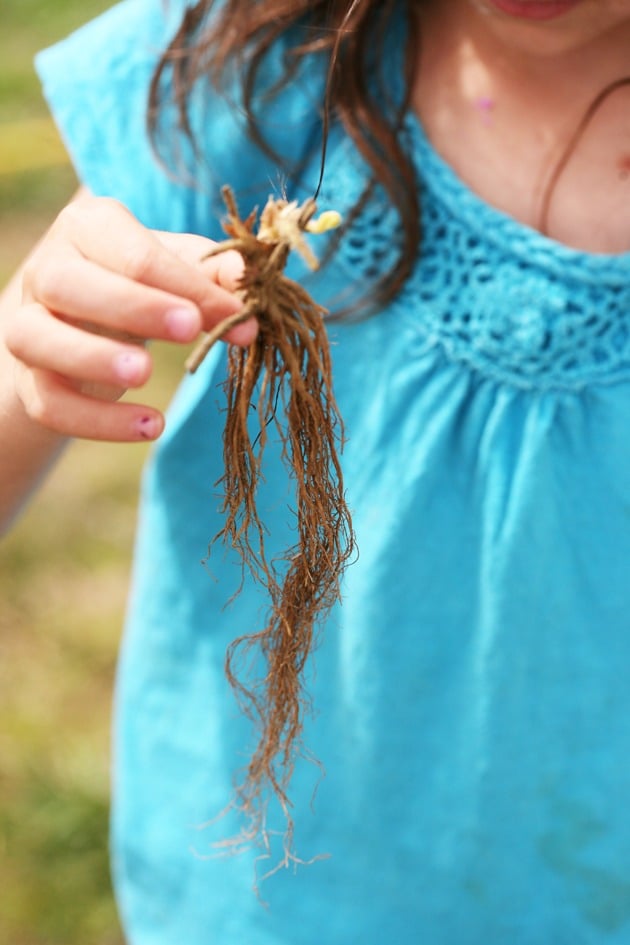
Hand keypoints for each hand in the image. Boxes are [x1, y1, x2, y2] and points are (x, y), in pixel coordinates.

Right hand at [4, 192, 254, 441]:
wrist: (79, 320)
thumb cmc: (139, 283)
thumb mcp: (178, 267)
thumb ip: (214, 271)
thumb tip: (249, 276)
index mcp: (88, 229)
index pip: (135, 253)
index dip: (187, 285)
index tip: (237, 316)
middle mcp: (47, 270)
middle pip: (70, 282)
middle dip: (132, 305)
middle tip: (190, 328)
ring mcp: (27, 325)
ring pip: (38, 340)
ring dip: (92, 358)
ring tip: (146, 375)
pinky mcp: (28, 379)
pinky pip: (49, 404)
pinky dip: (96, 421)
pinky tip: (150, 426)